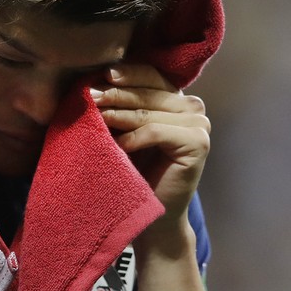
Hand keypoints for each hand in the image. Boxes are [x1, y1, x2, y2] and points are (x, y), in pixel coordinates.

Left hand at [91, 63, 209, 243]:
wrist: (152, 216)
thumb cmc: (134, 172)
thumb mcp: (125, 130)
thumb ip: (121, 105)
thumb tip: (95, 81)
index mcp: (176, 99)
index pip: (151, 75)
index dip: (127, 74)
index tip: (102, 75)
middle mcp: (193, 107)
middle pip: (148, 92)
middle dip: (116, 94)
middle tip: (90, 96)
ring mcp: (199, 125)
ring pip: (149, 111)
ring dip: (119, 115)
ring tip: (96, 119)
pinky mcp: (198, 143)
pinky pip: (156, 131)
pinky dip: (133, 138)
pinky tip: (118, 146)